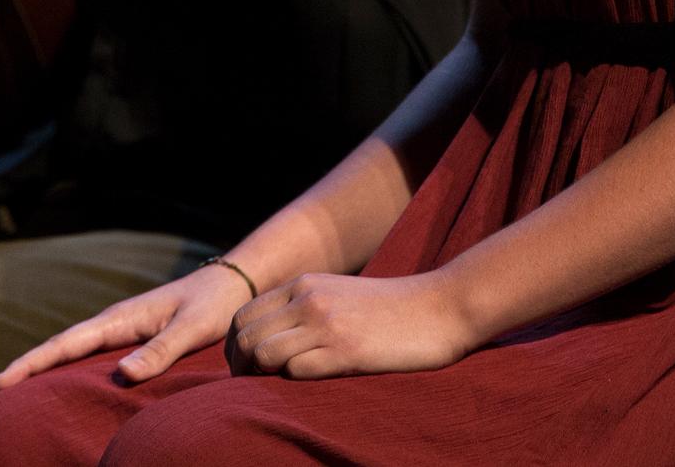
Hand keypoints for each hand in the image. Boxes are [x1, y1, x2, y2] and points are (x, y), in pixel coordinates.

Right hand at [0, 259, 256, 389]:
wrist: (231, 283)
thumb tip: (123, 375)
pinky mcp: (132, 335)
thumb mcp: (192, 328)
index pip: (67, 343)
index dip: (34, 362)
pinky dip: (70, 364)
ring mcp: (121, 328)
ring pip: (74, 348)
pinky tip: (65, 381)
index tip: (1, 380)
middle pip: (62, 345)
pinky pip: (91, 352)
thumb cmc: (213, 305)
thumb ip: (161, 350)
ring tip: (18, 388)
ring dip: (46, 365)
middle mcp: (114, 322)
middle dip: (29, 365)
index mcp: (121, 318)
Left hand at [224, 270, 477, 379]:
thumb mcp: (339, 294)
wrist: (441, 307)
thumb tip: (273, 337)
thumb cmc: (393, 309)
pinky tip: (305, 386)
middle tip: (248, 385)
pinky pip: (296, 370)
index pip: (243, 314)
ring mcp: (325, 324)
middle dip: (238, 365)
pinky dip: (291, 382)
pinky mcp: (346, 350)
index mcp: (304, 284)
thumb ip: (305, 307)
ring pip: (262, 352)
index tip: (243, 367)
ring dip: (259, 376)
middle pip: (245, 334)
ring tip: (270, 390)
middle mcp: (308, 299)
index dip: (234, 345)